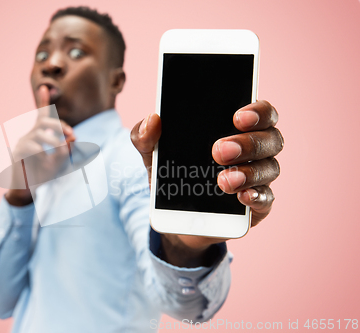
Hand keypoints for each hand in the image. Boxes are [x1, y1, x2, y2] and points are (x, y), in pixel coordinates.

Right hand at [5, 85, 75, 205]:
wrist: (29, 191)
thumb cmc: (43, 175)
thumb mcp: (60, 162)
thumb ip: (67, 150)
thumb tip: (73, 138)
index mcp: (39, 135)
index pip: (41, 115)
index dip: (42, 101)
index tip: (44, 87)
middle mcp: (30, 136)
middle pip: (43, 121)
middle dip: (60, 125)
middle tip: (73, 135)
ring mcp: (22, 143)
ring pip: (39, 133)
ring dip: (54, 141)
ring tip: (61, 150)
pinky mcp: (17, 153)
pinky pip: (31, 147)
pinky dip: (42, 153)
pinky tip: (44, 161)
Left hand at [130, 101, 283, 266]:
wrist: (172, 215)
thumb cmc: (172, 172)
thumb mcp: (153, 153)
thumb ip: (146, 135)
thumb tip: (152, 120)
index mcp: (236, 128)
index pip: (260, 112)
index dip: (257, 111)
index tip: (237, 117)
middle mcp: (254, 149)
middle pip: (270, 138)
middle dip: (247, 143)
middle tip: (219, 151)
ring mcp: (258, 178)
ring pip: (269, 168)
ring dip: (249, 172)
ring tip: (223, 180)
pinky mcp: (257, 205)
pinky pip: (266, 199)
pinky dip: (256, 197)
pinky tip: (241, 196)